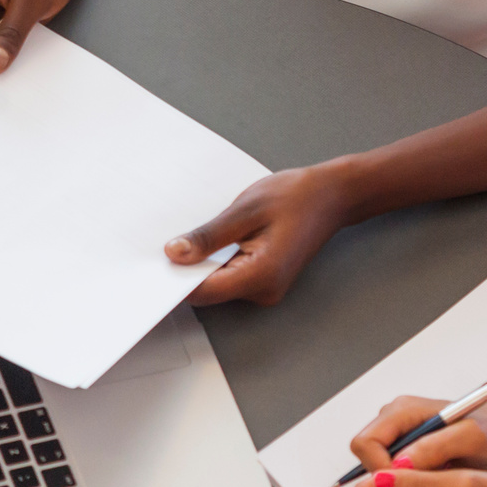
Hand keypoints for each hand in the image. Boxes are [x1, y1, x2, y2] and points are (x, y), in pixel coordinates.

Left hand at [164, 162, 356, 305]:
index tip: (155, 263)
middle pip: (209, 291)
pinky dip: (217, 261)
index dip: (175, 279)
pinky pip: (230, 276)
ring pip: (218, 284)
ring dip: (203, 263)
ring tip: (200, 233)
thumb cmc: (297, 197)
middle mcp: (264, 291)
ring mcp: (266, 288)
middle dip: (187, 268)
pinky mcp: (264, 280)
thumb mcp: (245, 210)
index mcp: (260, 275)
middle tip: (173, 239)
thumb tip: (175, 254)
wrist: (332, 195)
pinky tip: (216, 238)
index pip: (203, 291)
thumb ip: (208, 236)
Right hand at [348, 392, 486, 474]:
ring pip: (377, 468)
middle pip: (367, 457)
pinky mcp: (406, 450)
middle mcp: (394, 421)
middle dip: (385, 480)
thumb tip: (401, 464)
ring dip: (396, 485)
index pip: (366, 443)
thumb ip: (436, 447)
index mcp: (402, 411)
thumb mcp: (470, 438)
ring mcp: (399, 436)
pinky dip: (404, 486)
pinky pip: (392, 473)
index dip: (379, 470)